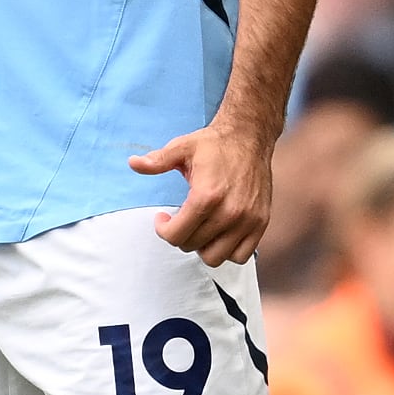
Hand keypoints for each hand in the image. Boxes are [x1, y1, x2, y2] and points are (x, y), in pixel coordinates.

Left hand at [131, 117, 277, 266]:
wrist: (250, 137)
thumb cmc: (214, 144)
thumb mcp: (182, 148)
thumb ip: (157, 160)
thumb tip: (133, 163)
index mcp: (206, 196)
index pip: (176, 235)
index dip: (163, 230)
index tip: (163, 218)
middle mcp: (229, 212)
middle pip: (192, 245)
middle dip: (180, 235)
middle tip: (181, 219)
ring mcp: (247, 220)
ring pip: (215, 257)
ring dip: (202, 246)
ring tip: (200, 229)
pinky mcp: (261, 223)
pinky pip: (241, 256)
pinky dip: (228, 251)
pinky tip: (220, 234)